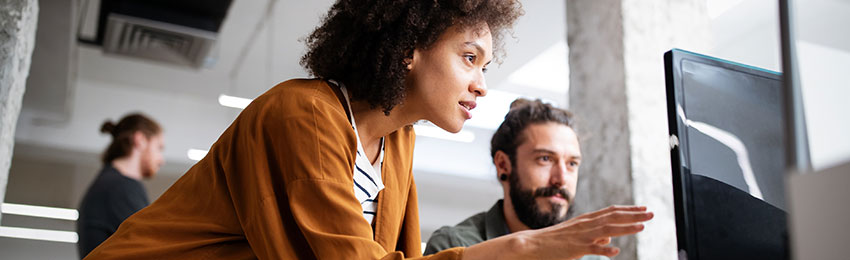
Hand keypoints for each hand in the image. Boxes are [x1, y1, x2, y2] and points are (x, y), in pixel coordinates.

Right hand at [519, 205, 653, 258]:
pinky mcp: (575, 248)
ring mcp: (581, 235)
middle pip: (614, 217)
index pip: (611, 211)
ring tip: (642, 227)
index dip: (628, 209)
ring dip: (626, 228)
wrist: (533, 244)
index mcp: (586, 220)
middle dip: (634, 215)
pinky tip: (615, 251)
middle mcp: (586, 224)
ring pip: (607, 229)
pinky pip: (592, 248)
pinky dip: (604, 248)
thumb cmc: (555, 240)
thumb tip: (610, 237)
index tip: (643, 208)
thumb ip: (594, 234)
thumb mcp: (577, 234)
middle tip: (651, 214)